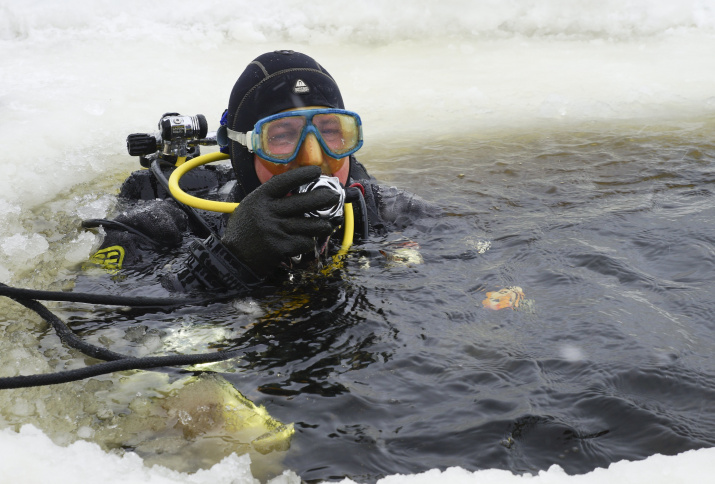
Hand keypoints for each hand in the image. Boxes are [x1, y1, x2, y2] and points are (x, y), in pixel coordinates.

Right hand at [221, 166, 339, 274]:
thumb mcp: (251, 207)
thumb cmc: (245, 230)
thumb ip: (271, 198)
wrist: (234, 258)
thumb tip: (298, 189)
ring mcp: (275, 230)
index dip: (302, 175)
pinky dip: (308, 242)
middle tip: (334, 196)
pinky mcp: (280, 247)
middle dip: (323, 198)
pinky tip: (306, 241)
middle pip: (303, 202)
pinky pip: (304, 242)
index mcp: (259, 198)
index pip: (284, 182)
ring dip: (322, 225)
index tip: (316, 171)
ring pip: (309, 224)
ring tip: (328, 224)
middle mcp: (267, 212)